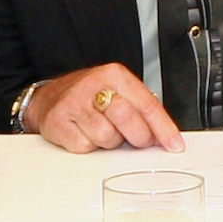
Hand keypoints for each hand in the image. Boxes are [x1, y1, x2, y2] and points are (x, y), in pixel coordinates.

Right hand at [26, 64, 183, 153]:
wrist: (48, 99)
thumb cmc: (88, 97)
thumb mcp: (117, 92)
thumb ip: (140, 109)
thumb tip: (163, 136)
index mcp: (114, 75)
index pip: (147, 104)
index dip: (164, 128)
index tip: (174, 145)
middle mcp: (94, 85)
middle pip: (128, 119)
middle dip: (137, 137)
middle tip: (135, 140)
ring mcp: (74, 103)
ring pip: (106, 136)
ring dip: (109, 142)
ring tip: (102, 130)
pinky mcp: (58, 122)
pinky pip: (85, 147)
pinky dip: (89, 146)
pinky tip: (84, 134)